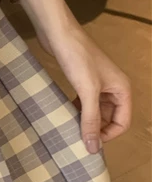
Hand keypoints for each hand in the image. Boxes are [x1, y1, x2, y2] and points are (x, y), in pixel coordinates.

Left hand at [34, 20, 131, 153]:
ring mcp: (97, 84)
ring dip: (85, 121)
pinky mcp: (82, 80)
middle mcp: (113, 88)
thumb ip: (90, 119)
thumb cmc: (77, 57)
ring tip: (70, 130)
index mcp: (122, 90)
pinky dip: (77, 111)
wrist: (58, 33)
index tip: (89, 143)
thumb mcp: (87, 91)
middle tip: (76, 140)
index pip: (122, 122)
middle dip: (95, 130)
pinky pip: (83, 102)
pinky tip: (65, 116)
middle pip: (109, 118)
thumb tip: (93, 147)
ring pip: (95, 111)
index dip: (108, 135)